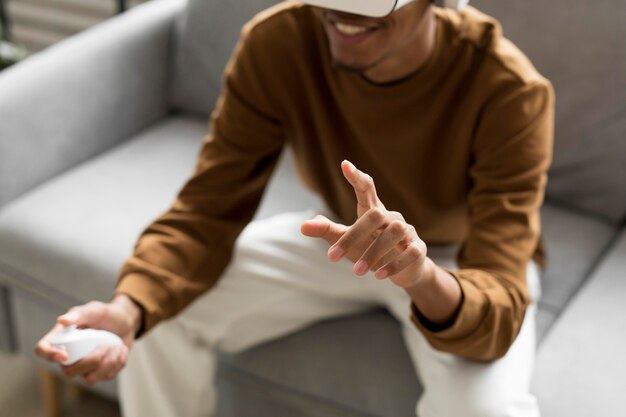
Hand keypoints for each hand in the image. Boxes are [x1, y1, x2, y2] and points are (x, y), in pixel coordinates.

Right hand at [35, 295, 141, 383]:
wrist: (126, 322)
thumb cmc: (106, 314)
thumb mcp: (94, 310)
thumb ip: (79, 314)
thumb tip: (62, 320)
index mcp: (62, 338)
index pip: (42, 350)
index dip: (49, 355)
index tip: (65, 356)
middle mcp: (69, 356)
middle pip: (68, 372)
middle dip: (91, 361)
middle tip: (105, 345)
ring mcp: (84, 367)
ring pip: (89, 378)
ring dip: (108, 362)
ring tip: (116, 346)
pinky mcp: (100, 372)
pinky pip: (106, 376)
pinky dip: (118, 362)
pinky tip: (121, 349)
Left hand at [301, 160, 429, 287]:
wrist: (404, 270)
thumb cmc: (370, 248)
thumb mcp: (347, 239)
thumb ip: (327, 231)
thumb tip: (302, 227)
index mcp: (373, 210)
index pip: (367, 188)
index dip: (357, 177)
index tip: (344, 165)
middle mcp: (391, 217)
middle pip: (375, 214)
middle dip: (354, 235)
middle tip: (332, 256)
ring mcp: (407, 232)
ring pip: (394, 233)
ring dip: (373, 253)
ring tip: (357, 272)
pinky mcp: (418, 249)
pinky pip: (410, 253)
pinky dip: (394, 265)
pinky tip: (380, 275)